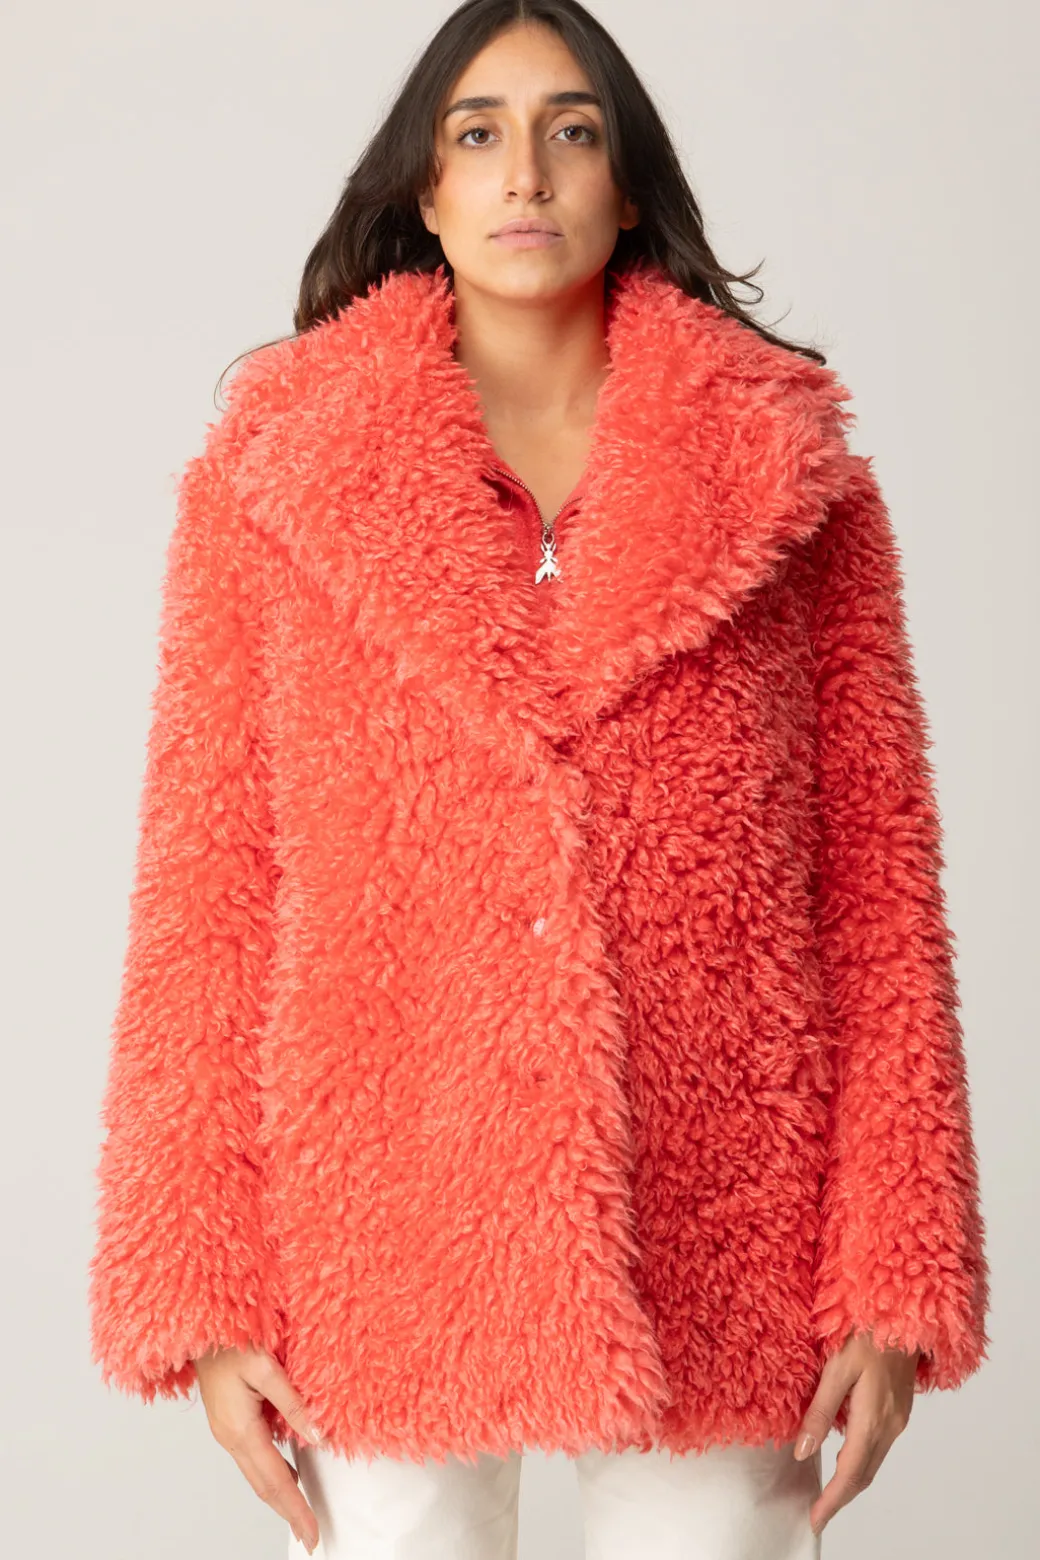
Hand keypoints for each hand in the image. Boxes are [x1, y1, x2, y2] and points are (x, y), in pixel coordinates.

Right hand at [193, 1344, 325, 1554]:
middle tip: (310, 1536)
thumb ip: (293, 1403)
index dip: (295, 1508)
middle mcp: (231, 1438)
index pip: (275, 1480)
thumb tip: (318, 1435)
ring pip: (256, 1475)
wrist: (200, 1332)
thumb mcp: (266, 1367)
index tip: (311, 1534)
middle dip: (288, 1511)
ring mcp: (226, 1433)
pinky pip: (252, 1459)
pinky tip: (286, 1475)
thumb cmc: (232, 1342)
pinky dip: (271, 1475)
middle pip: (264, 1486)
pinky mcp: (228, 1424)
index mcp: (241, 1429)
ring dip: (279, 1496)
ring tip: (300, 1513)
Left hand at [793, 1329, 919, 1537]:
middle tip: (817, 1514)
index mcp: (873, 1419)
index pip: (850, 1474)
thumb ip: (819, 1411)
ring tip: (828, 1495)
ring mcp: (898, 1419)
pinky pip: (879, 1447)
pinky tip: (846, 1460)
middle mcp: (890, 1426)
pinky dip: (861, 1462)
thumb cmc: (866, 1332)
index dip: (832, 1501)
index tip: (814, 1519)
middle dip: (841, 1499)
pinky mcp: (899, 1410)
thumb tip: (802, 1451)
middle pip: (864, 1475)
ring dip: (852, 1482)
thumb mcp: (836, 1368)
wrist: (905, 1313)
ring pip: (873, 1463)